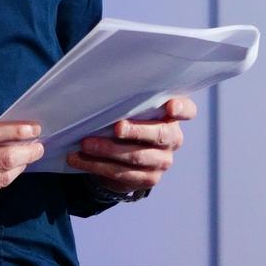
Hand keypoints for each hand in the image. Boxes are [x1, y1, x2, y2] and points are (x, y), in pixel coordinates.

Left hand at [65, 96, 196, 193]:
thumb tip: (101, 86)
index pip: (187, 110)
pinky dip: (96, 165)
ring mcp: (162, 161)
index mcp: (172, 117)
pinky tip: (78, 159)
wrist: (122, 160)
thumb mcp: (130, 110)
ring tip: (85, 144)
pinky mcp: (148, 179)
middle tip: (116, 128)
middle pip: (159, 134)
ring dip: (107, 150)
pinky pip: (121, 173)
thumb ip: (128, 101)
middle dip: (136, 131)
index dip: (181, 109)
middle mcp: (173, 139)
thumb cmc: (126, 123)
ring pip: (136, 156)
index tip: (170, 106)